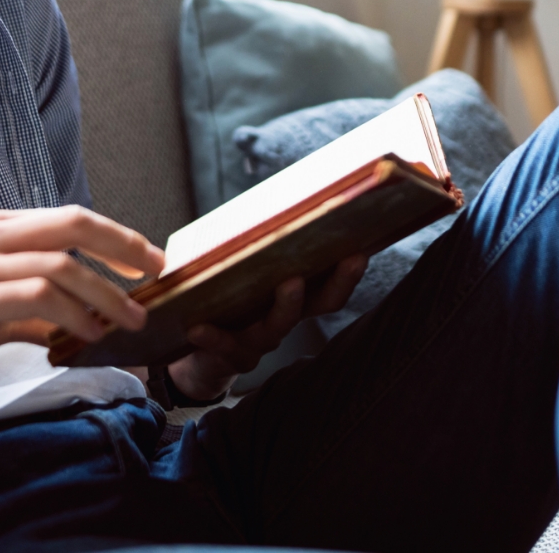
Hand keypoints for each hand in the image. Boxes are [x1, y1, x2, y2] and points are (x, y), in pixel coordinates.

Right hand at [0, 206, 160, 522]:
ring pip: (62, 265)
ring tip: (131, 320)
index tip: (148, 256)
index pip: (66, 218)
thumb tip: (65, 327)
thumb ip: (21, 312)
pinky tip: (87, 336)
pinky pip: (37, 297)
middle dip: (124, 246)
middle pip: (73, 224)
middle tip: (157, 271)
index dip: (114, 234)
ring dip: (106, 294)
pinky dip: (71, 315)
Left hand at [167, 254, 366, 402]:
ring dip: (286, 306)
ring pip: (277, 327)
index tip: (362, 248)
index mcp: (290, 298)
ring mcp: (259, 341)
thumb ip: (246, 247)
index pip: (329, 286)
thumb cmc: (221, 303)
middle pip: (320, 304)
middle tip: (349, 258)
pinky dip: (212, 337)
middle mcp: (282, 320)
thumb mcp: (236, 273)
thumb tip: (259, 202)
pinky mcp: (230, 357)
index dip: (348, 272)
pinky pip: (224, 346)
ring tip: (289, 284)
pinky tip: (197, 328)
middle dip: (339, 282)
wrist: (196, 355)